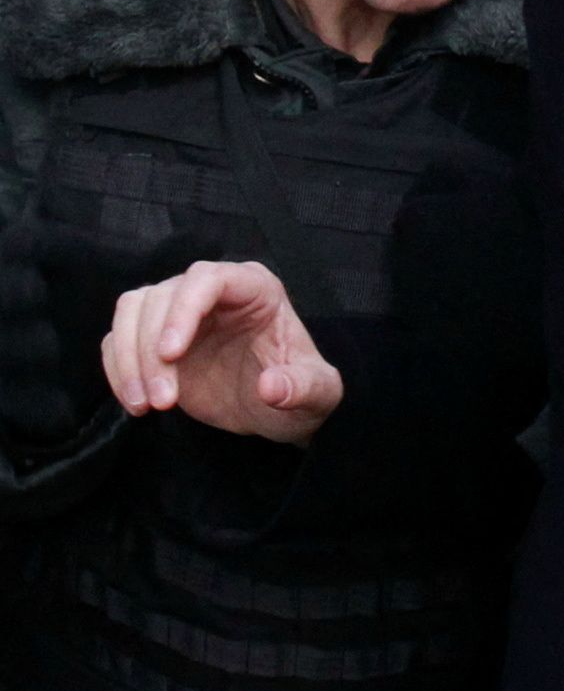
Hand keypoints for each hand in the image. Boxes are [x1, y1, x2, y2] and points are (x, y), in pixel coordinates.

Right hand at [101, 261, 343, 447]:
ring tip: (147, 406)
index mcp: (255, 288)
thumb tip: (271, 387)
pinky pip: (119, 340)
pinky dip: (118, 370)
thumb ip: (303, 388)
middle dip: (151, 351)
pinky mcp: (153, 338)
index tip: (170, 354)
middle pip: (161, 297)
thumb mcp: (317, 394)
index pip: (208, 278)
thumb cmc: (300, 391)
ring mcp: (179, 311)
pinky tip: (136, 404)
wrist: (277, 412)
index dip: (183, 310)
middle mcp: (213, 290)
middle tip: (163, 401)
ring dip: (129, 360)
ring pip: (132, 312)